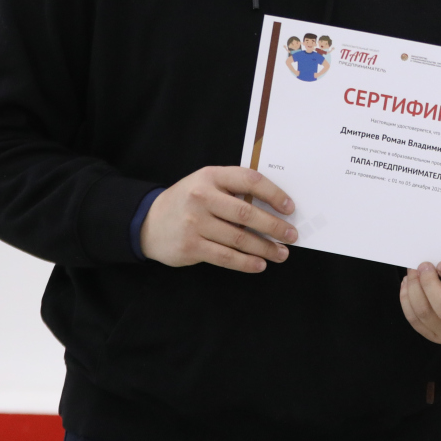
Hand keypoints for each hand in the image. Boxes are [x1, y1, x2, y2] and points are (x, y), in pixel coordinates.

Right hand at [139, 166, 295, 272]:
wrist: (148, 222)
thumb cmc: (187, 201)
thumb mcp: (206, 183)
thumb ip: (233, 188)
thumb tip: (273, 205)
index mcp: (210, 176)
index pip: (249, 181)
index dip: (274, 194)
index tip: (289, 208)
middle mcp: (202, 197)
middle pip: (247, 213)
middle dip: (274, 226)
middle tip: (291, 235)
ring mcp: (195, 222)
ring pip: (239, 238)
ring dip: (265, 248)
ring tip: (281, 253)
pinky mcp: (191, 246)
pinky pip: (225, 256)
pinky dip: (246, 262)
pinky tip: (260, 264)